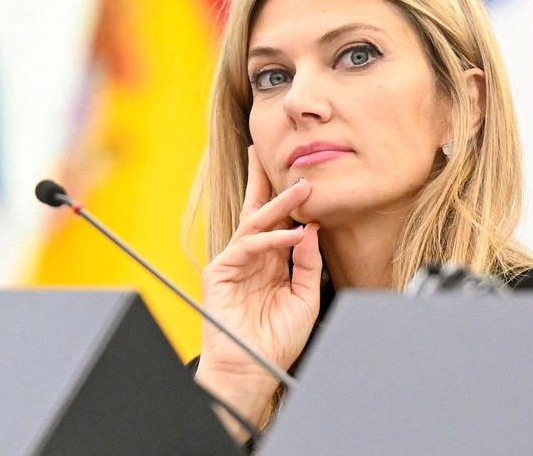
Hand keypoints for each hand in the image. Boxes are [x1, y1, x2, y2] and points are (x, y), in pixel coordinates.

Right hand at [195, 146, 322, 428]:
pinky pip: (248, 246)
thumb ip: (308, 263)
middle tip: (292, 163)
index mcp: (271, 262)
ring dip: (280, 204)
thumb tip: (311, 229)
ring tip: (303, 189)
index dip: (289, 200)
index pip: (278, 222)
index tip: (307, 178)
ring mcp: (234, 262)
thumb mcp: (305, 297)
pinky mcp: (221, 271)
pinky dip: (273, 239)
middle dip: (271, 183)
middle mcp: (252, 257)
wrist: (255, 368)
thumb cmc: (278, 339)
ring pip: (255, 222)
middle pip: (259, 210)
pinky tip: (295, 235)